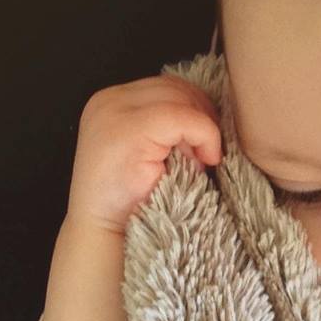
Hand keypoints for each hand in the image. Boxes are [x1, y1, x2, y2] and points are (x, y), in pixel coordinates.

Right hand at [65, 75, 222, 234]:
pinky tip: (207, 160)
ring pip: (181, 99)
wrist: (106, 233)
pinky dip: (205, 135)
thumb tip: (213, 114)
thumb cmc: (134, 199)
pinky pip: (183, 117)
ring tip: (198, 162)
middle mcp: (109, 100)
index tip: (205, 144)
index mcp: (113, 101)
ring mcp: (114, 112)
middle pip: (176, 88)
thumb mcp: (153, 150)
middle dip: (200, 118)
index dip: (196, 110)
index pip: (168, 87)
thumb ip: (170, 125)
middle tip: (204, 155)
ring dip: (201, 130)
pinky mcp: (127, 130)